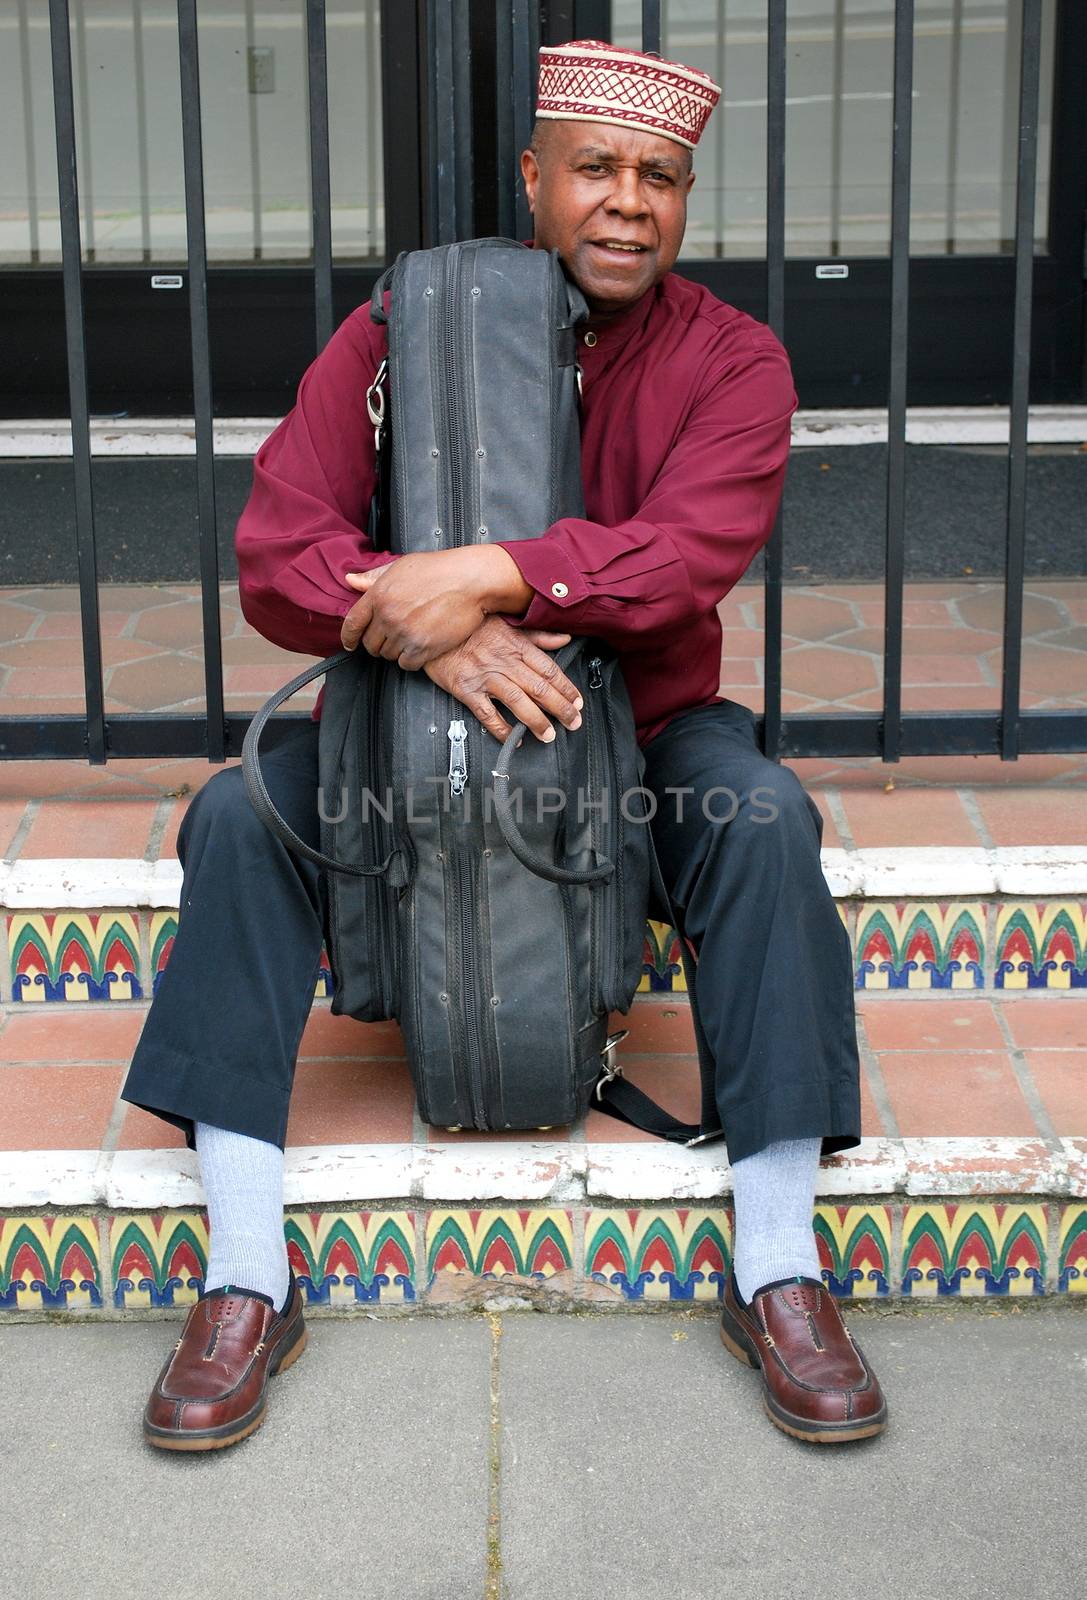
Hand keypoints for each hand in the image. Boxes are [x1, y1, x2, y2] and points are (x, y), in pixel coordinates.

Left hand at [340, 546, 531, 669]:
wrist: (471, 581)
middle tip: (394, 636)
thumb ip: (374, 577)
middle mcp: (388, 616)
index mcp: (379, 594)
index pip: (352, 623)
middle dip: (379, 642)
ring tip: (412, 636)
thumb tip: (350, 580)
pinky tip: (421, 647)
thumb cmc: (439, 569)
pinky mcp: (422, 648)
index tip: (350, 644)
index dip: (349, 637)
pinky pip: (406, 664)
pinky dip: (411, 659)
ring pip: (389, 655)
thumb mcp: (402, 566)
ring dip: (397, 650)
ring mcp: (404, 633)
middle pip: (371, 644)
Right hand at [423, 617, 581, 743]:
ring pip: (518, 702)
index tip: (578, 702)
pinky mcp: (466, 690)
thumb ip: (537, 634)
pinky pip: (487, 713)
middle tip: (573, 722)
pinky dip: (501, 728)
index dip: (567, 688)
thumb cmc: (470, 626)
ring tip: (550, 735)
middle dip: (560, 708)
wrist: (434, 628)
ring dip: (537, 721)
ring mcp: (485, 676)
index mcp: (516, 645)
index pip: (549, 669)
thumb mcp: (506, 623)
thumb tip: (564, 638)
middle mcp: (504, 662)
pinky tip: (514, 738)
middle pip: (539, 688)